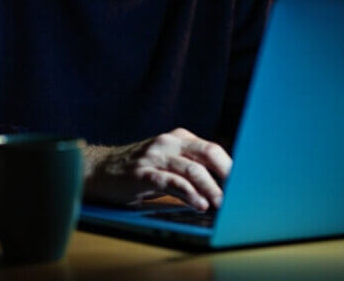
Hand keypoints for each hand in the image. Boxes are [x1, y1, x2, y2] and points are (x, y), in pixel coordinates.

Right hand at [83, 128, 231, 210]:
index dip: (230, 167)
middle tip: (239, 194)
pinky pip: (169, 182)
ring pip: (191, 170)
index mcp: (178, 138)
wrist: (98, 171)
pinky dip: (187, 193)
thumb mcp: (167, 161)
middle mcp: (168, 143)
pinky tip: (198, 203)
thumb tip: (224, 185)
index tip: (245, 184)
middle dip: (226, 175)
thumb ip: (191, 166)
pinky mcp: (141, 173)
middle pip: (207, 155)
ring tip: (222, 205)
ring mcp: (154, 157)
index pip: (212, 149)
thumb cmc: (139, 169)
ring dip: (210, 189)